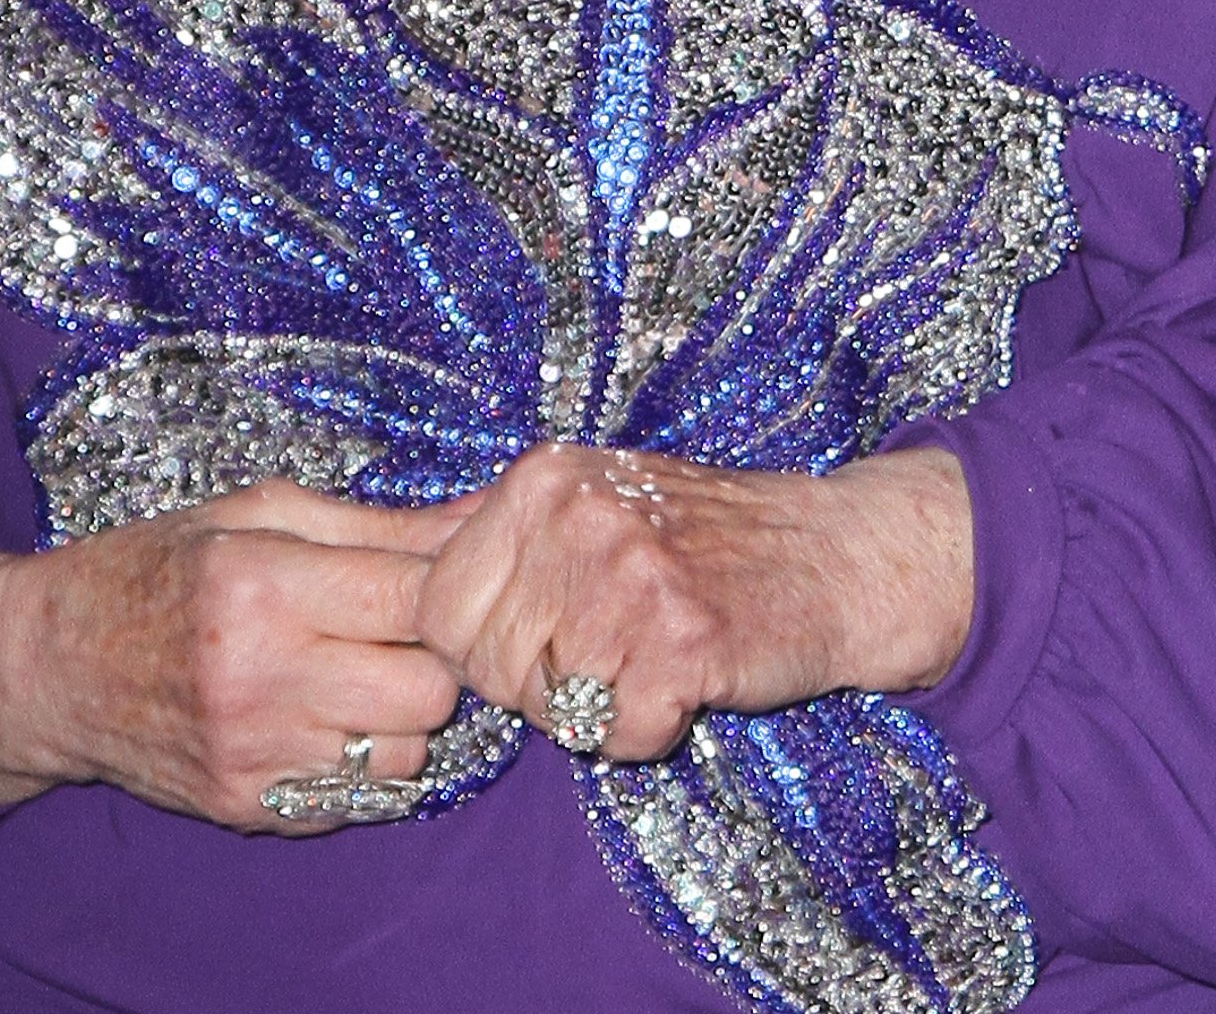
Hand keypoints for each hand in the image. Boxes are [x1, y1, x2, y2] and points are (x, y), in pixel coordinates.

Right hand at [0, 479, 466, 829]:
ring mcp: (254, 756)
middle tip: (400, 625)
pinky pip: (360, 796)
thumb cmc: (159, 568)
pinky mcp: (249, 810)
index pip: (415, 594)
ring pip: (407, 752)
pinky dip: (362, 757)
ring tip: (359, 670)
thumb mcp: (258, 514)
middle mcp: (261, 678)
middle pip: (429, 688)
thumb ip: (377, 525)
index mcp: (261, 584)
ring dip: (402, 712)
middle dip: (434, 654)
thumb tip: (483, 515)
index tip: (461, 569)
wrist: (56, 666)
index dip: (457, 580)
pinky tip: (322, 713)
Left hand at [413, 443, 973, 761]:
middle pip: (487, 665)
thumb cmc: (702, 536)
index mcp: (540, 479)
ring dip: (601, 708)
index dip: (482, 648)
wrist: (834, 552)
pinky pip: (619, 736)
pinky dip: (653, 731)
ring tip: (653, 655)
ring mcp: (630, 574)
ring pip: (550, 707)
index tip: (545, 636)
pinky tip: (689, 680)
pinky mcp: (683, 641)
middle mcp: (575, 514)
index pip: (437, 607)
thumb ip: (496, 533)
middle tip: (612, 651)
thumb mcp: (590, 497)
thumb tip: (382, 567)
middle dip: (542, 685)